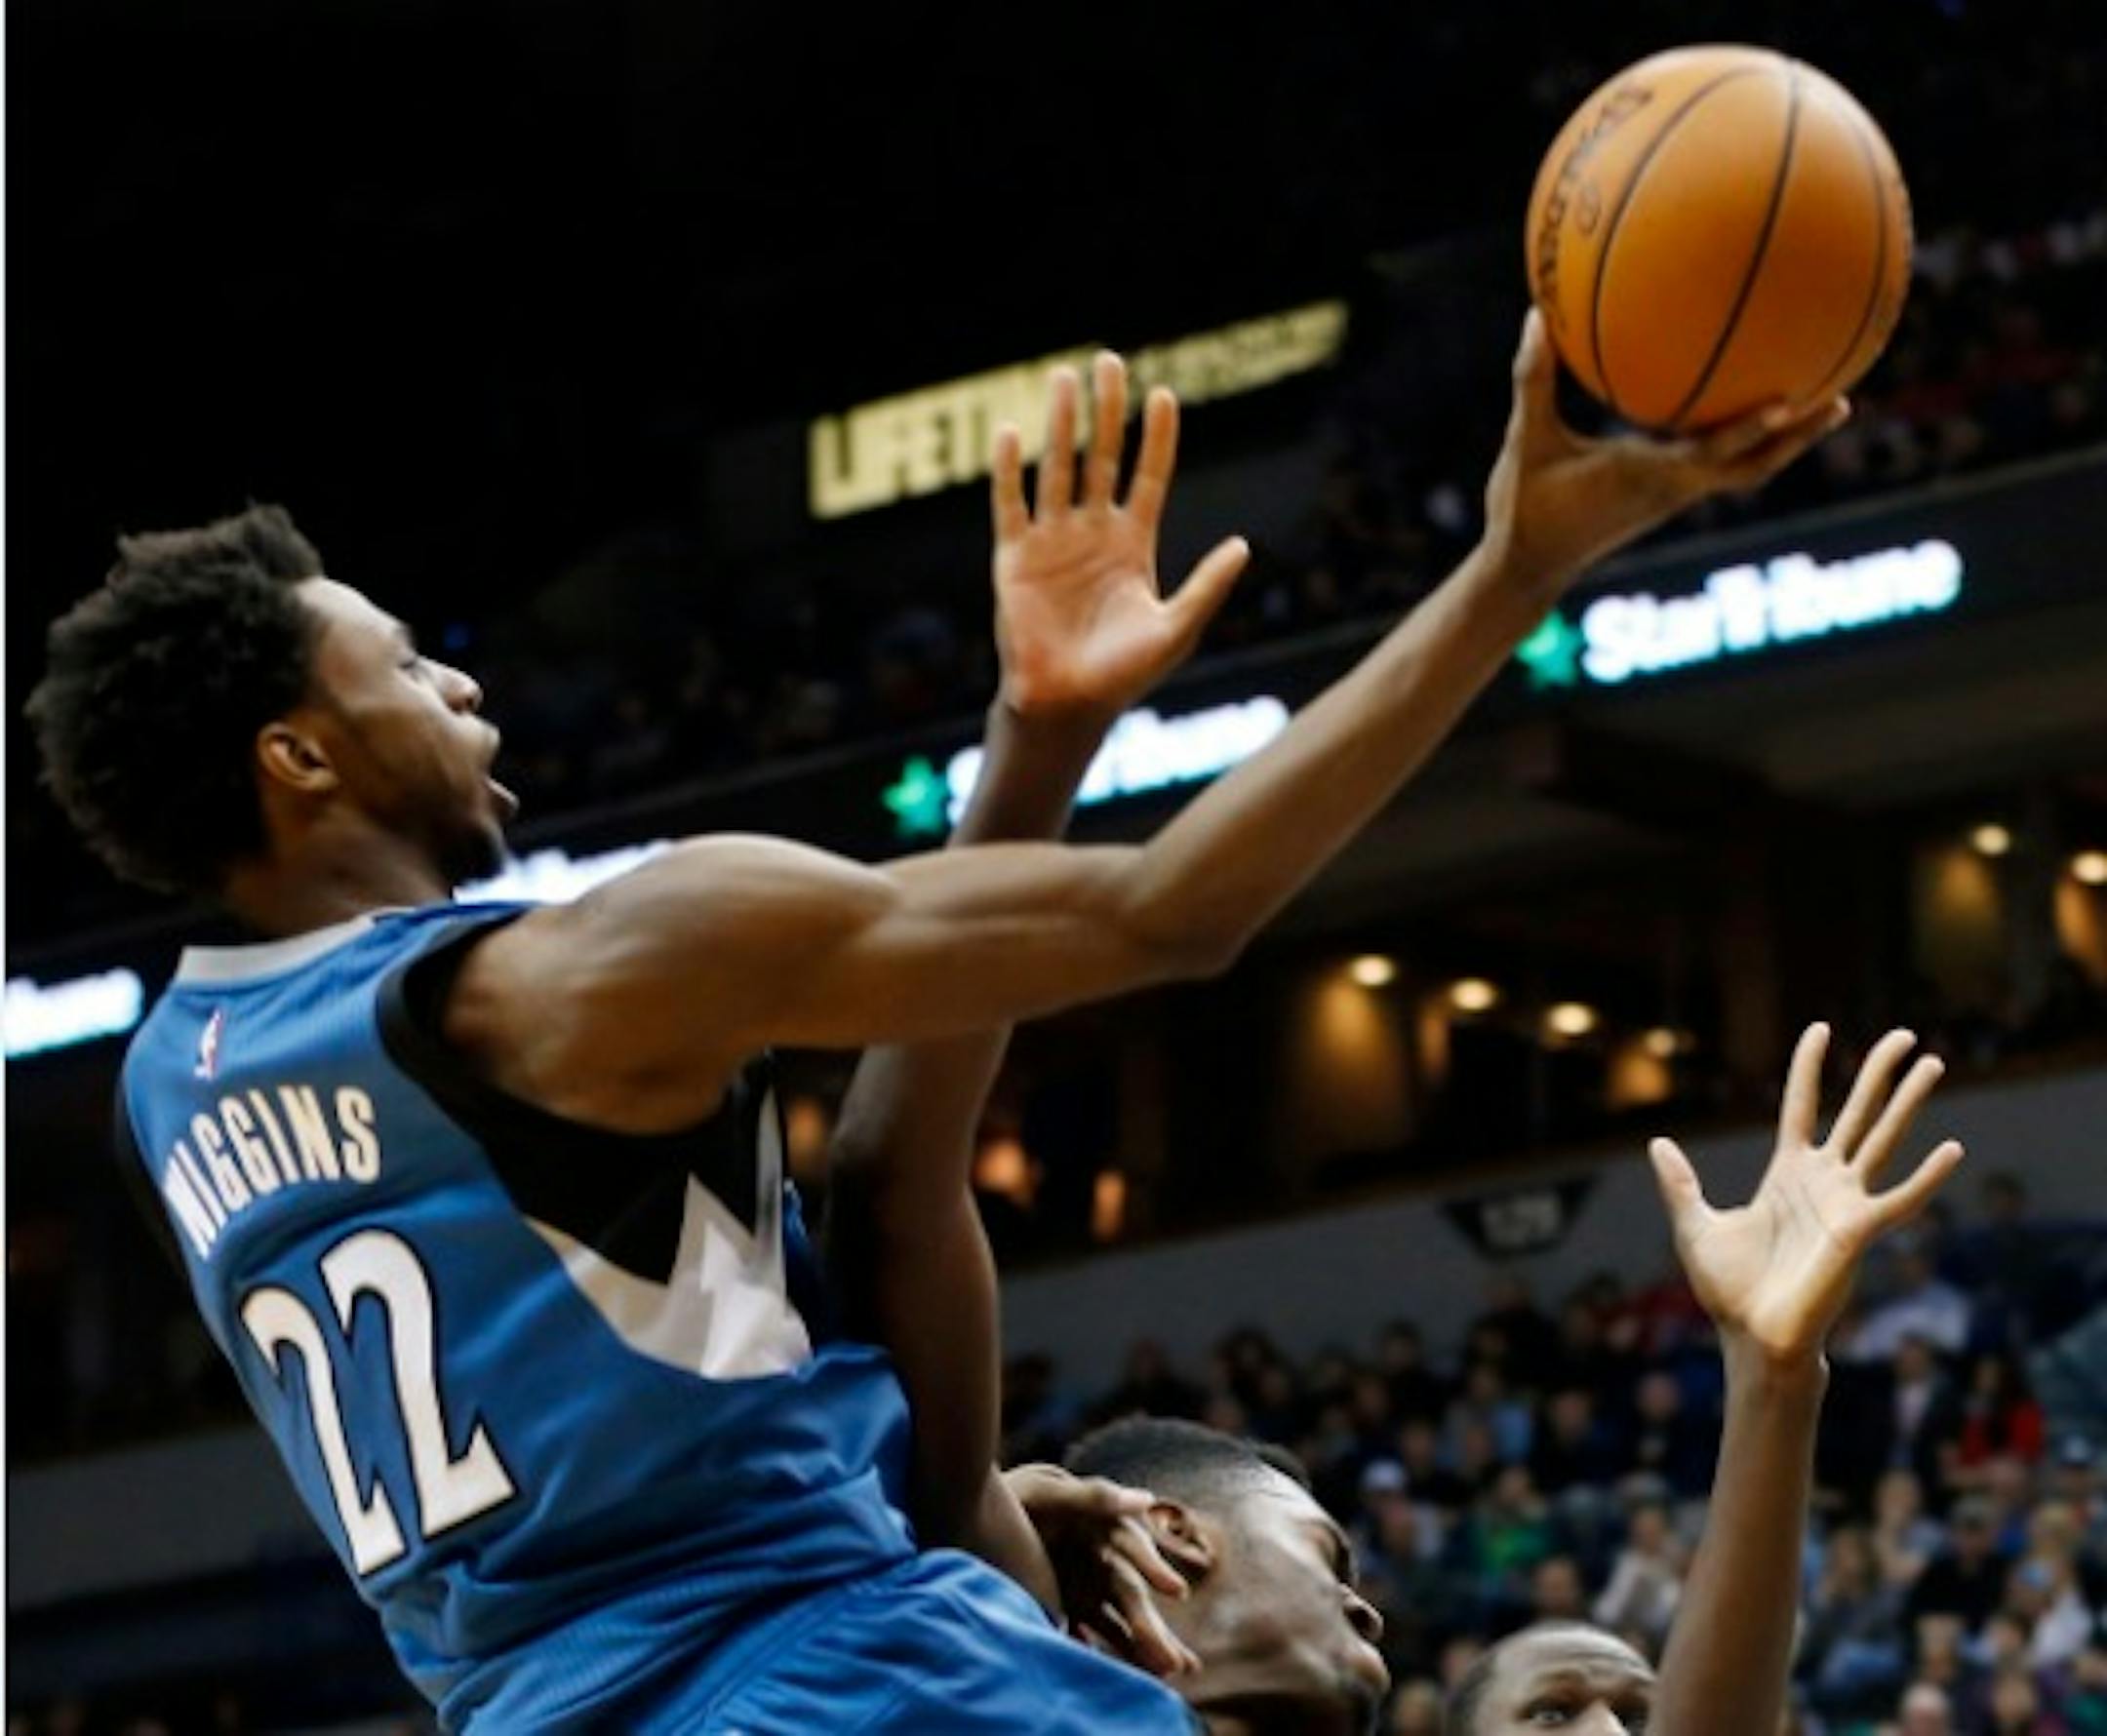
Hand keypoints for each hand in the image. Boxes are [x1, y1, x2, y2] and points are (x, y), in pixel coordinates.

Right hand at [990, 353, 1248, 724]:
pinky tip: (1014, 433)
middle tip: (1109, 361)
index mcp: (1133, 546)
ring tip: (1064, 377)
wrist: (1067, 706)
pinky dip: (1009, 470)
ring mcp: (1052, 542)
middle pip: (1102, 458)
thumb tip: (1244, 544)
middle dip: (1106, 411)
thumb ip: (1207, 585)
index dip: (1156, 438)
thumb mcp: (1177, 628)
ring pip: (1058, 468)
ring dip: (1061, 424)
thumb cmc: (1124, 675)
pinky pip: (1010, 504)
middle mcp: (1092, 535)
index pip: (1146, 477)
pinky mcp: (1014, 558)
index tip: (1164, 396)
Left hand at [1003, 1462, 1200, 1678]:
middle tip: (1177, 1663)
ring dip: (1137, 1648)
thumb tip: (1147, 1499)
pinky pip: (1085, 1634)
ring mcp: (1083, 1587)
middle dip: (1153, 1629)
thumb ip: (1094, 1497)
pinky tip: (1106, 1671)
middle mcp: (1099, 1560)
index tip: (1178, 1592)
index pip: (1135, 1551)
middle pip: (1130, 1596)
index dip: (1155, 1568)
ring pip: (1116, 1622)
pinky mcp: (1064, 1607)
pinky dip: (1096, 1651)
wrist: (972, 1517)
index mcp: (1103, 1527)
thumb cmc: (1016, 1497)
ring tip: (1164, 1675)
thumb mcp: (1048, 1492)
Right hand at [1483, 310, 1850, 593]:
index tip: (1788, 400)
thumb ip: (1533, 380)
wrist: (1526, 570)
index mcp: (1645, 475)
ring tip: (1826, 404)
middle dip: (1798, 438)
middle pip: (1753, 468)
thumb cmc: (1524, 508)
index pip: (1711, 456)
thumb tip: (1537, 315)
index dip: (1750, 431)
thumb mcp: (1525, 441)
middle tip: (1842, 400)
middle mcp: (1672, 489)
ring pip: (1745, 471)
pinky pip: (1720, 468)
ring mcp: (1674, 498)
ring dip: (1787, 443)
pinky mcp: (1667, 501)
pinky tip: (1751, 410)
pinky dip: (1746, 442)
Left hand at [1647, 1023, 1963, 1366]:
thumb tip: (1658, 1144)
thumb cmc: (1730, 1291)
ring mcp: (1845, 1203)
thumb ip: (1681, 1185)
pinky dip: (1926, 1177)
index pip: (1801, 1106)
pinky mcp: (1859, 1232)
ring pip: (1883, 1139)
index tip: (1819, 1028)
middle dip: (1878, 1072)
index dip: (1809, 1068)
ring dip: (1908, 1102)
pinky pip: (1900, 1200)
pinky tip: (1952, 1149)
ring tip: (1934, 1063)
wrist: (1752, 1337)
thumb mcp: (1696, 1226)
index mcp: (1787, 1175)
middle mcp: (1822, 1182)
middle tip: (1905, 1034)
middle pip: (1856, 1112)